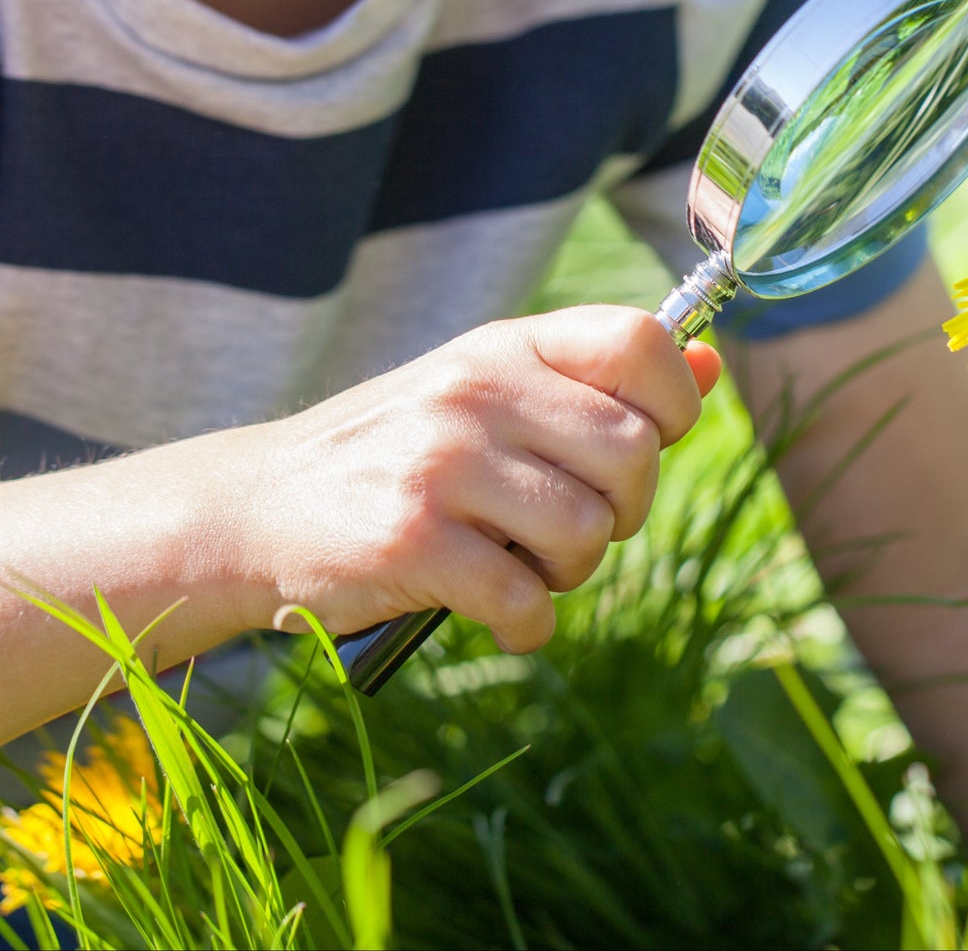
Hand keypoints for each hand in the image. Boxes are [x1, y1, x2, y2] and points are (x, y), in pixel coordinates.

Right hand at [226, 307, 721, 651]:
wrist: (256, 505)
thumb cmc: (393, 453)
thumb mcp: (486, 391)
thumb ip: (592, 383)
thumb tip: (711, 364)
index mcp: (502, 346)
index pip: (639, 340)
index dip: (672, 402)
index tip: (641, 445)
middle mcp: (476, 390)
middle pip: (634, 452)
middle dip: (622, 512)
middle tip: (566, 527)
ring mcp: (443, 463)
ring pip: (589, 533)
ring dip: (568, 573)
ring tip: (515, 562)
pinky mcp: (412, 541)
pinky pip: (528, 604)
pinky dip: (525, 627)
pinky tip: (492, 611)